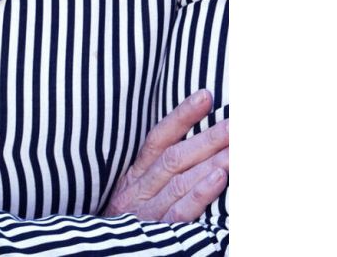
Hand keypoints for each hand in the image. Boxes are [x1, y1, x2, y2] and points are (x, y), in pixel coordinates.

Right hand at [100, 88, 228, 222]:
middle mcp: (138, 190)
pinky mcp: (157, 233)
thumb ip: (155, 169)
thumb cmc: (127, 220)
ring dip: (211, 160)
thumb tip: (194, 142)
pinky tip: (220, 177)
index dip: (182, 116)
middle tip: (236, 122)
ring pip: (180, 180)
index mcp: (133, 175)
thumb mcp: (133, 190)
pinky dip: (200, 193)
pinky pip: (180, 211)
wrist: (100, 253)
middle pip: (175, 157)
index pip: (158, 138)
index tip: (207, 96)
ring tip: (237, 146)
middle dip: (207, 137)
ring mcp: (147, 212)